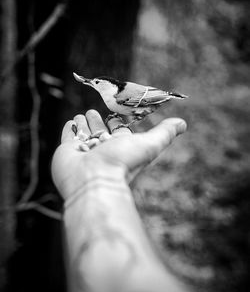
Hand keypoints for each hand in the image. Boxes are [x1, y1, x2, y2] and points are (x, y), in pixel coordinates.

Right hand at [51, 110, 186, 199]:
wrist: (94, 179)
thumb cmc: (123, 163)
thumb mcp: (150, 145)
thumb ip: (165, 133)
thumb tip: (183, 123)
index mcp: (120, 148)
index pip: (118, 133)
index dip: (117, 124)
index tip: (115, 115)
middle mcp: (102, 150)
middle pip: (100, 133)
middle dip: (98, 122)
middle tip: (94, 111)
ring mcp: (84, 151)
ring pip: (84, 134)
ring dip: (84, 124)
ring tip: (83, 115)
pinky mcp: (67, 152)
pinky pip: (68, 137)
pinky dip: (70, 129)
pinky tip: (72, 122)